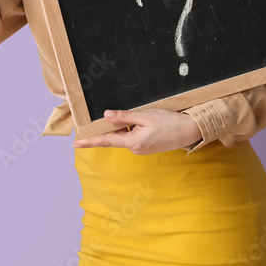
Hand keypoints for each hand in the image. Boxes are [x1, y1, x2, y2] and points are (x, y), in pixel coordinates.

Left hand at [72, 108, 201, 154]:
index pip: (106, 141)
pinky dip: (131, 128)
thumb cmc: (170, 123)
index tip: (76, 144)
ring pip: (125, 135)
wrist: (189, 131)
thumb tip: (106, 116)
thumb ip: (124, 117)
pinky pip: (133, 136)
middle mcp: (135, 149)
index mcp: (133, 142)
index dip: (89, 142)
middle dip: (110, 127)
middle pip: (115, 137)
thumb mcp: (145, 116)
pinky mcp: (146, 146)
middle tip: (106, 118)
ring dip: (124, 126)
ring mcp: (141, 149)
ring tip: (140, 116)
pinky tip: (141, 121)